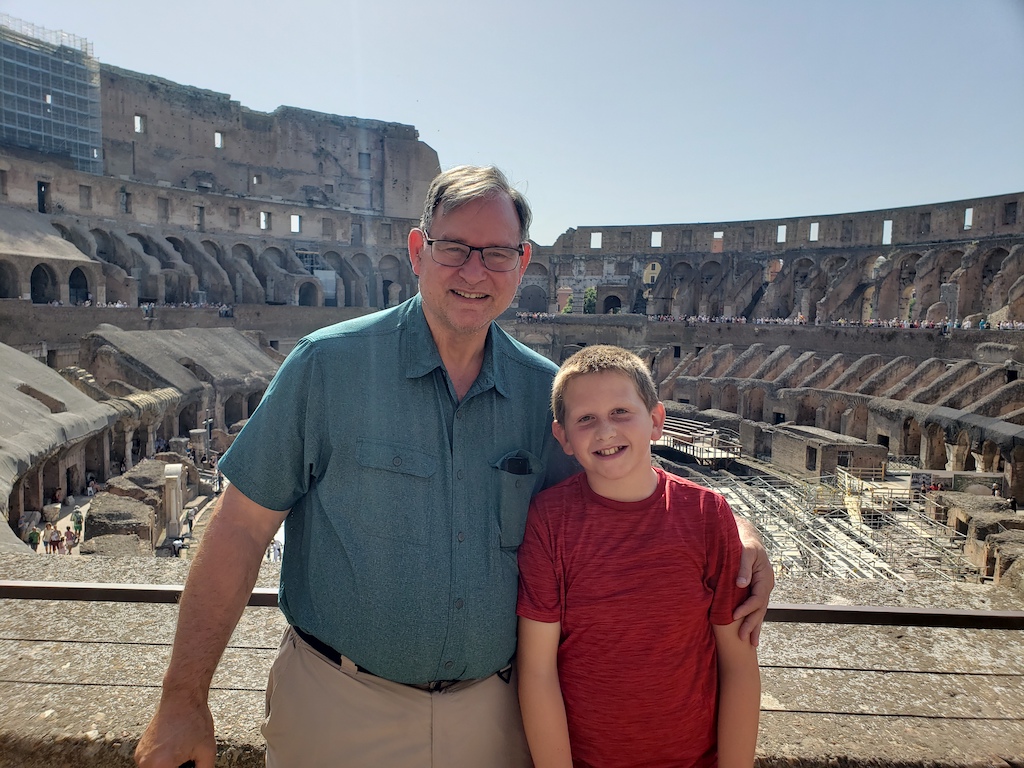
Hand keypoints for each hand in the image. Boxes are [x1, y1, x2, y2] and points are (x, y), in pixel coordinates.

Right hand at [134, 694, 215, 767]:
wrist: (182, 697)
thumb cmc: (195, 721)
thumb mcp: (207, 751)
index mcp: (161, 765)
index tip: (190, 764)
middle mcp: (145, 763)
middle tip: (188, 759)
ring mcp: (140, 756)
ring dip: (170, 766)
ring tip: (183, 752)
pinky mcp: (140, 750)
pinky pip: (151, 764)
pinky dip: (163, 762)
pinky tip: (175, 749)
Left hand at [732, 518, 774, 645]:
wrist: (748, 536)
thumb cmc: (745, 542)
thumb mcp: (745, 550)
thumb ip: (743, 567)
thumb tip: (741, 584)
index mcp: (765, 577)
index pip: (757, 598)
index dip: (746, 608)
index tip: (733, 616)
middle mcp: (766, 585)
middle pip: (760, 609)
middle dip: (752, 624)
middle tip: (743, 639)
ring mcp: (763, 588)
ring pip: (760, 611)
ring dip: (755, 626)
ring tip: (751, 643)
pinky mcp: (756, 589)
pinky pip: (756, 607)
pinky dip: (754, 619)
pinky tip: (751, 630)